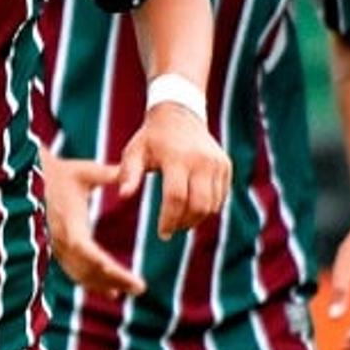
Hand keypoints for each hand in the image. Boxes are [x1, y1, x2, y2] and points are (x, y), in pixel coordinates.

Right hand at [42, 151, 145, 298]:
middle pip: (88, 270)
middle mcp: (62, 242)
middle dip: (114, 281)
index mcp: (69, 224)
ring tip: (133, 290)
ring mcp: (58, 249)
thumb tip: (132, 172)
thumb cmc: (58, 174)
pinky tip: (112, 291)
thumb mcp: (85, 171)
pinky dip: (94, 283)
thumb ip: (110, 174)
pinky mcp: (58, 251)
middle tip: (141, 289)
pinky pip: (76, 273)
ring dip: (106, 285)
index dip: (104, 266)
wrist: (25, 182)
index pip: (87, 251)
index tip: (126, 277)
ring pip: (82, 276)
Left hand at [118, 101, 230, 238]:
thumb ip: (128, 174)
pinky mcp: (225, 166)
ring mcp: (217, 163)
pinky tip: (192, 207)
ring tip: (180, 220)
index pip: (177, 198)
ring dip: (196, 219)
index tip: (162, 234)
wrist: (180, 115)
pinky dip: (208, 208)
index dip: (169, 220)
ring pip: (212, 205)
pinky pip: (221, 198)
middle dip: (184, 223)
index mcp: (178, 158)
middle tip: (171, 229)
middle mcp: (202, 160)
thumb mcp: (134, 152)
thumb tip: (123, 195)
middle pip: (199, 206)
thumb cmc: (151, 138)